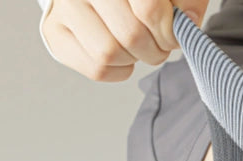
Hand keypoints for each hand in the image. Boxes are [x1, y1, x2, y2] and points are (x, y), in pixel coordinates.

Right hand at [43, 1, 209, 81]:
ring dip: (134, 60)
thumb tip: (187, 20)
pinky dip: (119, 70)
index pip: (148, 9)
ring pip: (109, 53)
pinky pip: (96, 68)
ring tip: (139, 48)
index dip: (168, 29)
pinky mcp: (55, 34)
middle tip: (159, 45)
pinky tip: (123, 57)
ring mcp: (64, 7)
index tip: (172, 33)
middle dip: (154, 49)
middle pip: (130, 34)